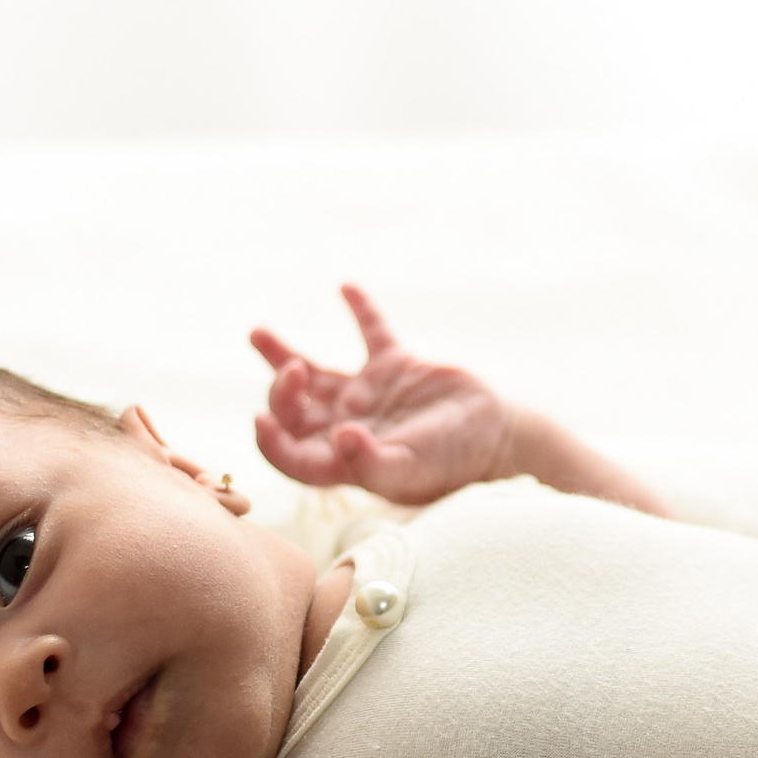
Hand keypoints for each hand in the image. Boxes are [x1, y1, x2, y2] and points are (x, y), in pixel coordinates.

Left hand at [250, 284, 512, 504]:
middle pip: (294, 412)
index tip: (259, 417)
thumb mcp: (412, 470)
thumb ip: (372, 463)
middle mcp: (348, 428)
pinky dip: (360, 311)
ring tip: (257, 333)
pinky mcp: (396, 369)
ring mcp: (370, 397)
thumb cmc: (455, 464)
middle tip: (293, 370)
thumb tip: (339, 438)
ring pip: (315, 376)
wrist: (500, 438)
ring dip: (284, 355)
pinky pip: (372, 334)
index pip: (290, 455)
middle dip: (281, 391)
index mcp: (344, 461)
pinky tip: (346, 287)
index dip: (268, 441)